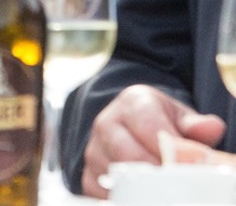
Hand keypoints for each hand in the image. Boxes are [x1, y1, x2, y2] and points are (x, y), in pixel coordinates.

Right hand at [81, 85, 225, 197]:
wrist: (130, 127)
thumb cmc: (160, 123)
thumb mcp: (180, 117)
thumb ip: (196, 124)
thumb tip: (211, 128)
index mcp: (132, 103)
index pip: (148, 127)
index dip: (170, 150)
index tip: (187, 165)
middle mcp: (106, 124)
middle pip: (129, 155)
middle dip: (157, 174)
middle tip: (178, 185)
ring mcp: (94, 151)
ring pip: (116, 177)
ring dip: (141, 188)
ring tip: (164, 191)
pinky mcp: (88, 174)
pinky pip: (103, 193)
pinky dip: (125, 198)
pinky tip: (143, 195)